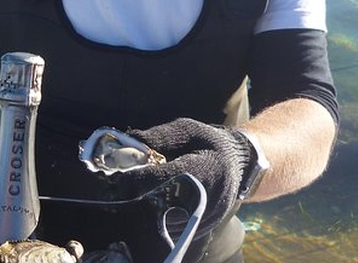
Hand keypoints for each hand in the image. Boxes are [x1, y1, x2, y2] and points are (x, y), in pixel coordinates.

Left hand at [120, 118, 252, 233]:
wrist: (240, 165)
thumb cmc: (209, 142)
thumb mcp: (187, 130)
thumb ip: (160, 136)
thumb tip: (130, 140)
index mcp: (205, 169)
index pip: (165, 178)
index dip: (138, 178)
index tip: (118, 176)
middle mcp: (208, 197)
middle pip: (162, 203)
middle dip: (137, 194)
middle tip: (118, 187)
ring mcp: (206, 216)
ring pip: (165, 218)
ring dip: (145, 206)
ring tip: (132, 191)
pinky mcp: (201, 227)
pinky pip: (172, 225)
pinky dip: (157, 213)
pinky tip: (149, 199)